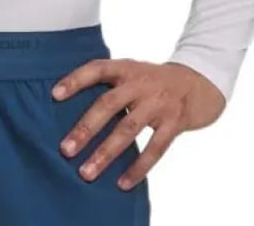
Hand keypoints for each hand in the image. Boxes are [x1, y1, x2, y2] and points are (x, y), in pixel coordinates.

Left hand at [51, 58, 225, 188]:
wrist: (199, 83)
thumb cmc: (154, 81)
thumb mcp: (133, 72)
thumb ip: (110, 84)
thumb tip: (70, 105)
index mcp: (126, 68)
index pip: (97, 68)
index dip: (76, 80)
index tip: (54, 95)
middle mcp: (140, 83)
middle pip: (108, 104)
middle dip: (85, 128)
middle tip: (65, 149)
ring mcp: (159, 103)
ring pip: (127, 129)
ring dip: (105, 153)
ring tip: (86, 172)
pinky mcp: (175, 122)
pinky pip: (155, 149)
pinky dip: (138, 168)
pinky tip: (123, 184)